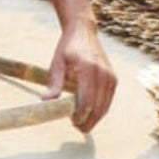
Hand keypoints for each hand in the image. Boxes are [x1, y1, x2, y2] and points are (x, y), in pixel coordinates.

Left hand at [31, 0, 116, 133]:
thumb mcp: (56, 64)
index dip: (80, 116)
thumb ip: (54, 84)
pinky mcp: (114, 78)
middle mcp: (103, 73)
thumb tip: (45, 101)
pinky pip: (109, 100)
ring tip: (81, 121)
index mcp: (88, 69)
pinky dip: (100, 109)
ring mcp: (110, 76)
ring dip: (95, 117)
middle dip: (88, 120)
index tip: (72, 122)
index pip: (87, 101)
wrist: (83, 32)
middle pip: (98, 107)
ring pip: (105, 106)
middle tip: (77, 127)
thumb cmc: (67, 48)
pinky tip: (89, 112)